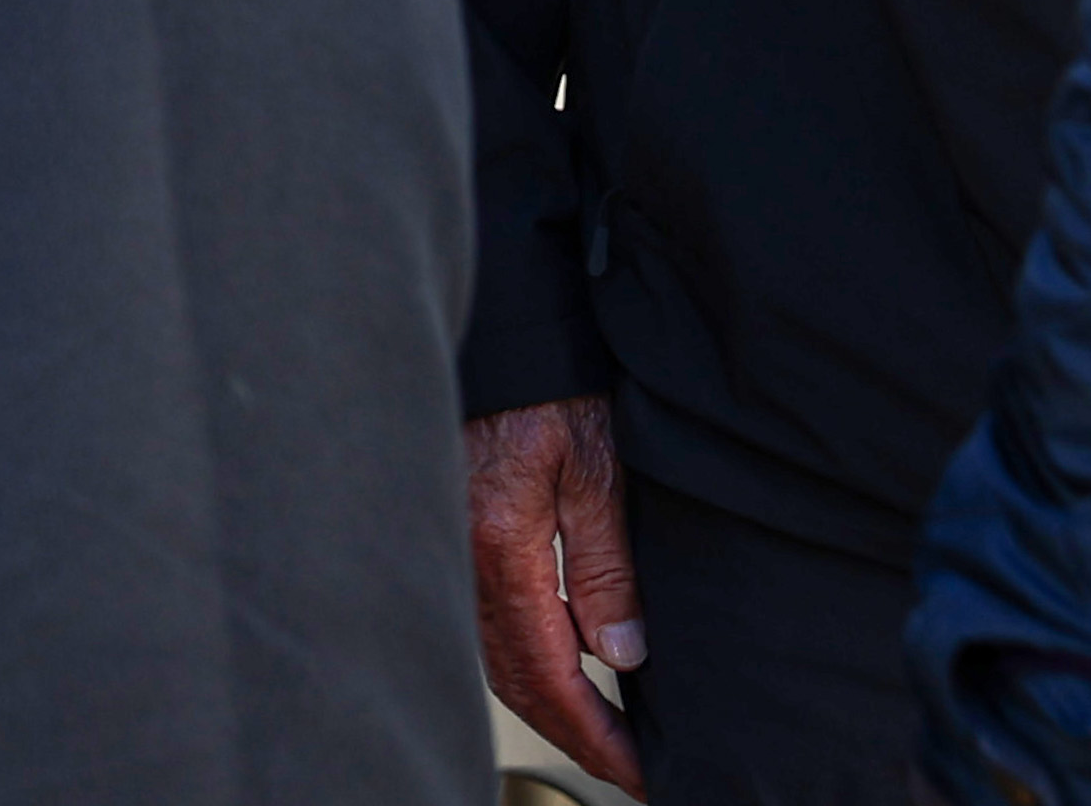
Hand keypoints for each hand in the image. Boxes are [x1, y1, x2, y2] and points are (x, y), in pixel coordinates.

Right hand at [467, 395, 647, 792]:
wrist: (497, 328)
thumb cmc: (546, 386)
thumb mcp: (595, 467)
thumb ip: (605, 563)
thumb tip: (619, 654)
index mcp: (501, 548)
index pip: (548, 674)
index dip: (595, 735)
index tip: (640, 771)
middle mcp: (465, 557)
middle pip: (513, 679)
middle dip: (573, 734)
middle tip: (628, 769)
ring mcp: (451, 544)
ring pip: (493, 655)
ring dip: (547, 703)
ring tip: (598, 730)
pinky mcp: (453, 529)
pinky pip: (483, 618)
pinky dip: (521, 660)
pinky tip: (554, 662)